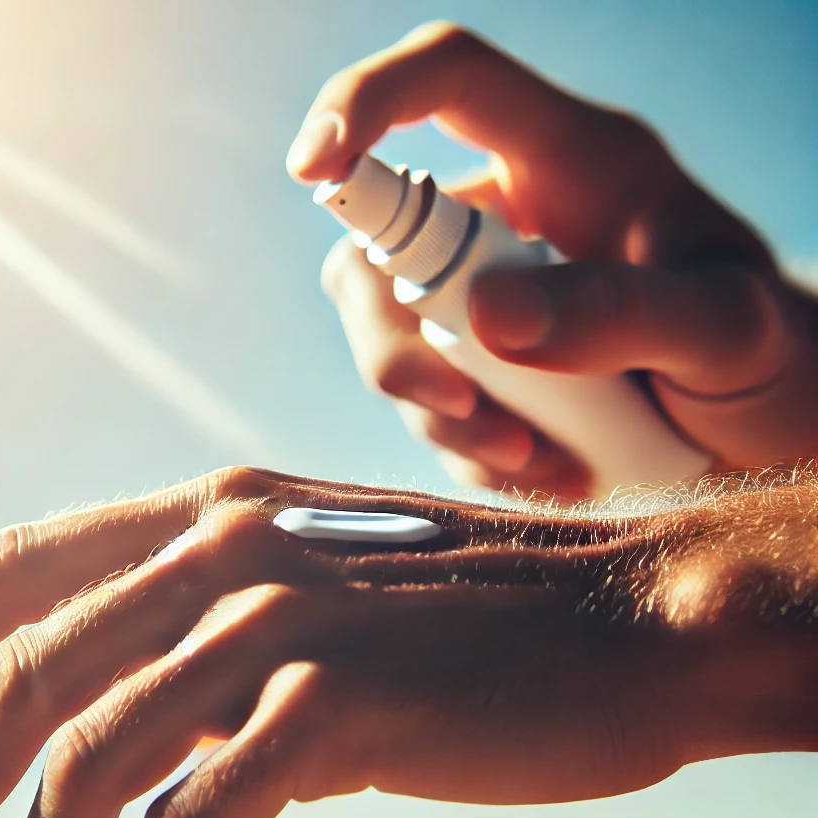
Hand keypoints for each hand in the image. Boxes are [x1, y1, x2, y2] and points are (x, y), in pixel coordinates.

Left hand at [0, 467, 817, 817]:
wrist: (626, 613)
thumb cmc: (476, 617)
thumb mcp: (325, 604)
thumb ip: (222, 666)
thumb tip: (134, 771)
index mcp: (215, 511)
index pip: (21, 568)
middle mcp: (228, 548)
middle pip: (27, 675)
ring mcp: (283, 617)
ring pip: (91, 753)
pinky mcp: (342, 702)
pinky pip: (198, 814)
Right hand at [288, 22, 817, 496]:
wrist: (771, 423)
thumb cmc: (767, 355)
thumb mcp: (723, 328)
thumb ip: (622, 312)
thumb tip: (488, 319)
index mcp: (570, 161)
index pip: (447, 81)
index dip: (366, 102)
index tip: (312, 169)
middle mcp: (508, 220)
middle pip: (378, 249)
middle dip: (393, 346)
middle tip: (461, 412)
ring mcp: (486, 298)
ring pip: (391, 342)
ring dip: (443, 419)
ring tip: (538, 459)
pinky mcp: (482, 369)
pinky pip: (429, 407)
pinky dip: (469, 452)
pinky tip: (545, 470)